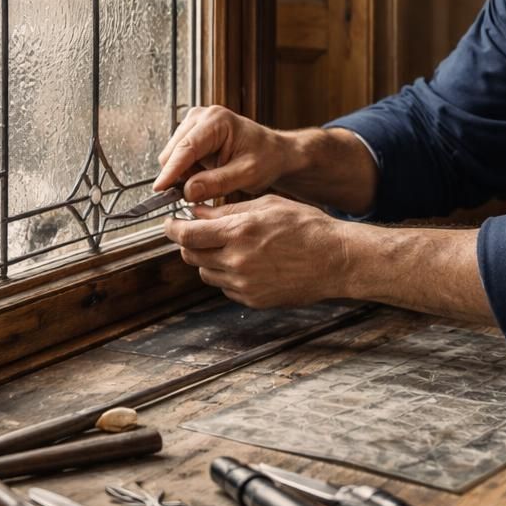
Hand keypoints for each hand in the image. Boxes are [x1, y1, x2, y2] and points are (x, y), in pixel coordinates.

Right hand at [154, 105, 292, 202]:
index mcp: (216, 121)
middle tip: (199, 194)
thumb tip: (188, 192)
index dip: (171, 171)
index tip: (159, 190)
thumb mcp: (247, 174)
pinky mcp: (191, 133)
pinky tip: (206, 175)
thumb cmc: (266, 158)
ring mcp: (194, 123)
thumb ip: (217, 183)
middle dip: (180, 176)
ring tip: (209, 182)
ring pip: (172, 156)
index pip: (186, 148)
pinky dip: (187, 171)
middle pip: (173, 152)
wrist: (273, 152)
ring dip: (184, 175)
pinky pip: (178, 158)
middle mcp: (201, 116)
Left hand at [162, 196, 357, 307]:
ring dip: (208, 259)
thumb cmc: (307, 227)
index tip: (170, 223)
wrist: (335, 260)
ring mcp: (244, 284)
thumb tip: (197, 212)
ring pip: (206, 273)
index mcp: (239, 232)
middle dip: (189, 243)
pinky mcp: (252, 300)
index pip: (186, 235)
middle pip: (190, 256)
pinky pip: (225, 287)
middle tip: (200, 232)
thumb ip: (227, 210)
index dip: (172, 228)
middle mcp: (237, 261)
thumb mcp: (267, 205)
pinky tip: (247, 262)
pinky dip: (227, 275)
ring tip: (231, 246)